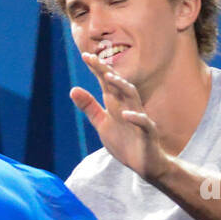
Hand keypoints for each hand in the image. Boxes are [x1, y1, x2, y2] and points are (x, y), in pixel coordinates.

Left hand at [71, 51, 170, 182]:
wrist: (145, 164)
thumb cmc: (124, 142)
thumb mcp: (102, 124)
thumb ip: (90, 107)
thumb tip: (73, 89)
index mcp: (117, 105)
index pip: (106, 83)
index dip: (97, 69)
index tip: (85, 56)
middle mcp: (129, 107)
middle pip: (118, 85)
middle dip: (106, 72)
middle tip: (94, 59)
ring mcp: (139, 119)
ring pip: (133, 98)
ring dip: (122, 87)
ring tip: (109, 78)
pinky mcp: (147, 133)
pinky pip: (143, 123)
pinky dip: (135, 117)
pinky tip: (125, 114)